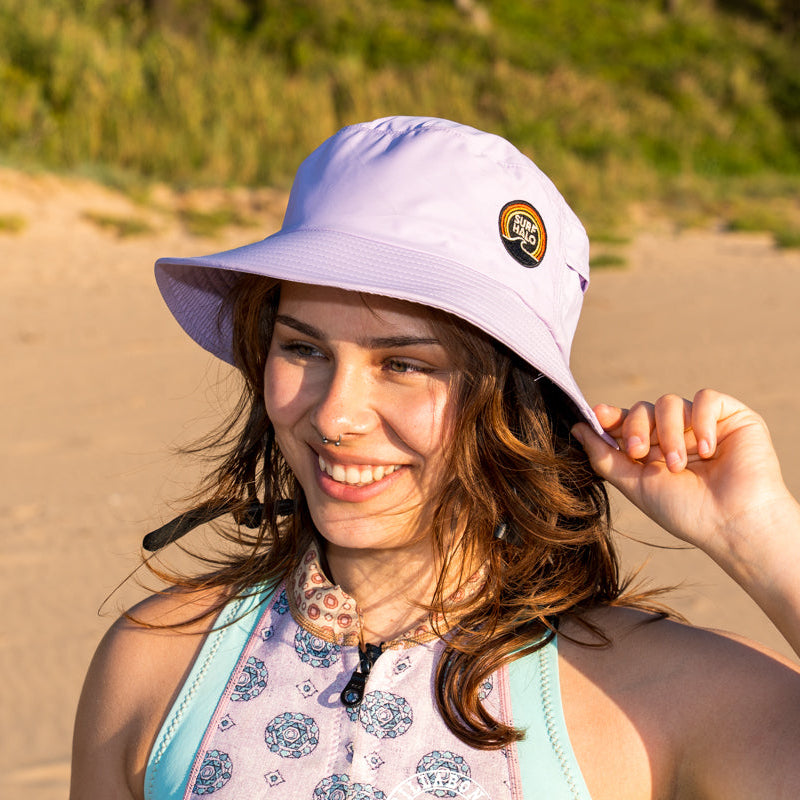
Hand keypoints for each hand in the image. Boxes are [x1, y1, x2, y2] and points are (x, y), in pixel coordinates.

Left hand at [571, 389, 793, 558]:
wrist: (732, 524)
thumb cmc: (685, 511)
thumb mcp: (635, 485)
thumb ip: (604, 457)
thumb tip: (577, 428)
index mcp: (652, 449)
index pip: (626, 421)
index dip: (610, 416)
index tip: (597, 415)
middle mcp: (675, 433)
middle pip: (643, 408)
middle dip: (635, 427)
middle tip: (638, 452)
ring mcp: (703, 424)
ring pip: (670, 402)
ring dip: (668, 433)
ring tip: (677, 465)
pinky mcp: (731, 417)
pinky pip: (706, 398)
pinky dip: (700, 421)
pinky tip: (705, 449)